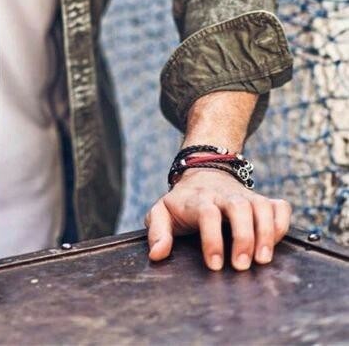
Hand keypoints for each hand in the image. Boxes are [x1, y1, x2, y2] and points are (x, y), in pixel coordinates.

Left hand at [145, 167, 290, 270]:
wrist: (204, 172)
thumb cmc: (184, 201)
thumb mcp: (162, 212)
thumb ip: (157, 231)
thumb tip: (158, 255)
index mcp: (199, 199)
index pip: (207, 214)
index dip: (212, 240)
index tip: (214, 265)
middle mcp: (225, 195)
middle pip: (238, 207)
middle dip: (243, 237)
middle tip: (241, 266)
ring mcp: (246, 196)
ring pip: (261, 206)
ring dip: (265, 233)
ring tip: (263, 260)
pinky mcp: (262, 200)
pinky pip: (279, 206)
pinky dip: (282, 223)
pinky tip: (275, 241)